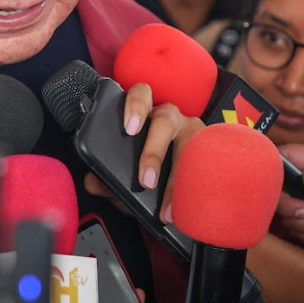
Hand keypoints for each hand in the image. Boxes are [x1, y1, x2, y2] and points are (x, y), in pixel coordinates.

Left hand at [82, 84, 205, 223]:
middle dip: (154, 152)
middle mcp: (170, 118)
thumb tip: (93, 181)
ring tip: (165, 208)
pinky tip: (184, 204)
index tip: (129, 129)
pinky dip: (194, 186)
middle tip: (146, 181)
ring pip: (189, 143)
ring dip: (175, 178)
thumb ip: (105, 180)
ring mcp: (193, 132)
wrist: (173, 196)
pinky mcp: (210, 151)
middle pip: (165, 120)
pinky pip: (206, 163)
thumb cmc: (147, 175)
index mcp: (145, 115)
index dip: (135, 106)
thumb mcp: (124, 179)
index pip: (141, 94)